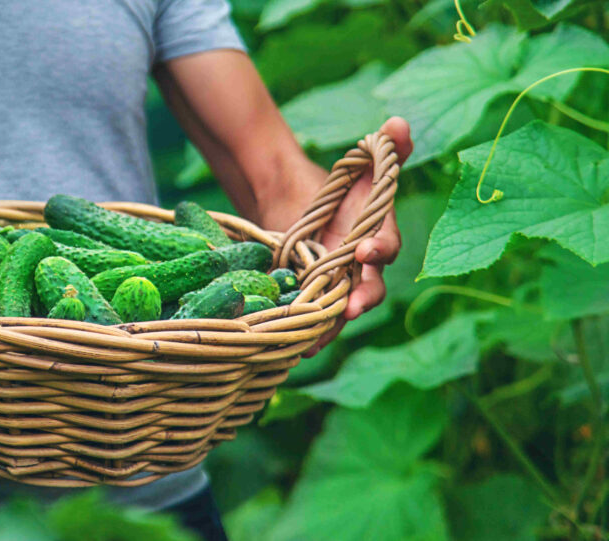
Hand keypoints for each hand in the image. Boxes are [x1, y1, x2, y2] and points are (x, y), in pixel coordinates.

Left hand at [303, 117, 412, 356]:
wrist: (293, 201)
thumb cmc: (338, 186)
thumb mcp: (360, 164)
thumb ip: (386, 148)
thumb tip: (398, 123)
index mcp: (377, 235)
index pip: (387, 247)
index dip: (380, 249)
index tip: (366, 248)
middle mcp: (360, 266)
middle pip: (369, 288)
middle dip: (361, 298)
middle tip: (352, 306)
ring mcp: (336, 283)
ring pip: (340, 310)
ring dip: (332, 324)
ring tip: (317, 339)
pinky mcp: (312, 293)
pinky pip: (315, 320)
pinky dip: (308, 334)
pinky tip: (297, 347)